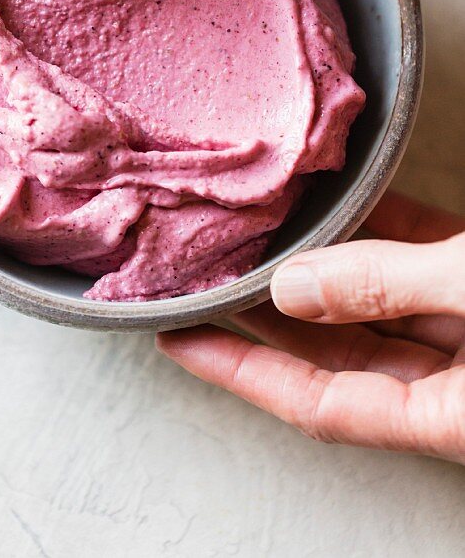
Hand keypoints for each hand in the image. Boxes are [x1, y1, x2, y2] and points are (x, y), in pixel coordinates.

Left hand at [157, 191, 464, 462]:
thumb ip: (389, 285)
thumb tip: (295, 285)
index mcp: (452, 417)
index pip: (318, 403)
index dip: (240, 371)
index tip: (179, 341)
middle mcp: (457, 384)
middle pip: (341, 350)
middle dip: (272, 308)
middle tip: (212, 271)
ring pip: (381, 302)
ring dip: (325, 262)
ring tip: (264, 229)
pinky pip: (424, 259)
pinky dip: (386, 228)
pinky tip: (343, 200)